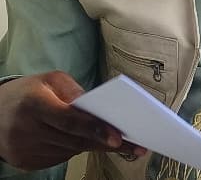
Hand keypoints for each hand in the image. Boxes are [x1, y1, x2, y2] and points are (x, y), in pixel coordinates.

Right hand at [0, 71, 145, 168]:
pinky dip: (73, 149)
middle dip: (106, 143)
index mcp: (34, 104)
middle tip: (134, 145)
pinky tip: (78, 140)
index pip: (70, 121)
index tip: (118, 138)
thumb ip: (75, 90)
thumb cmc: (28, 92)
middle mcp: (26, 129)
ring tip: (109, 139)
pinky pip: (60, 158)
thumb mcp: (50, 80)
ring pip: (70, 151)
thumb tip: (98, 107)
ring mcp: (24, 149)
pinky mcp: (24, 162)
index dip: (96, 130)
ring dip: (90, 145)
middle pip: (74, 140)